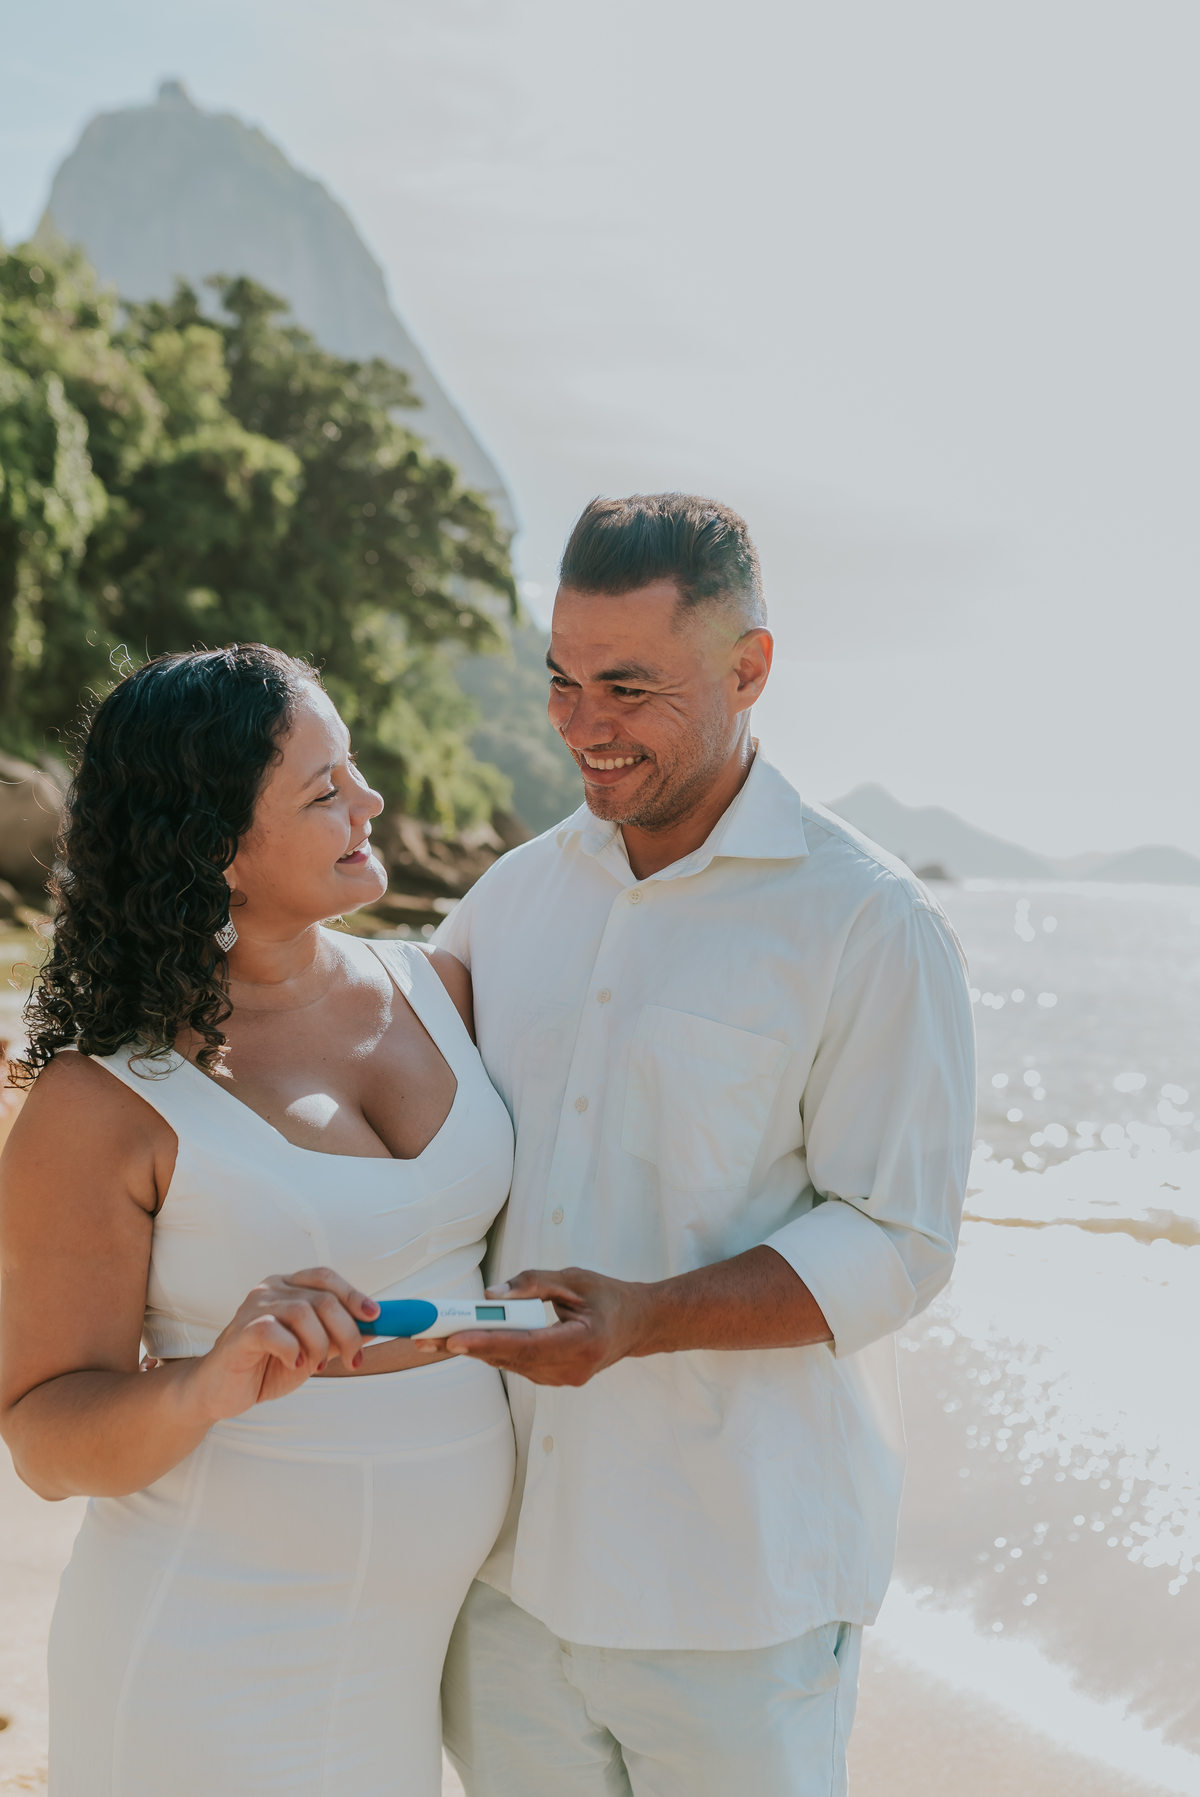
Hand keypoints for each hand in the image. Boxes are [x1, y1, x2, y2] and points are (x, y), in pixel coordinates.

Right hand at [187, 1268, 379, 1419]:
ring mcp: (253, 1308)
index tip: (375, 1316)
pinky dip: (293, 1350)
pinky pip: (275, 1332)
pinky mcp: (240, 1333)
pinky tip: (293, 1365)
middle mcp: (270, 1290)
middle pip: (321, 1298)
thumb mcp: (310, 1351)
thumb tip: (375, 1326)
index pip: (326, 1278)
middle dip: (346, 1331)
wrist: (220, 1392)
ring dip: (320, 1345)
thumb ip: (336, 1337)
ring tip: (315, 1367)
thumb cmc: (266, 1366)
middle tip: (353, 1360)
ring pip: (303, 1313)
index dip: (353, 1295)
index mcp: (287, 1287)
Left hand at [434, 1267, 653, 1386]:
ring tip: (434, 1339)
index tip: (454, 1338)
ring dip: (474, 1350)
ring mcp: (564, 1380)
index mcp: (584, 1342)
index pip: (527, 1344)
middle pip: (511, 1358)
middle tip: (425, 1337)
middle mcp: (572, 1369)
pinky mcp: (556, 1380)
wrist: (638, 1324)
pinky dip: (493, 1352)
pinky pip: (518, 1366)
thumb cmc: (608, 1296)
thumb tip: (491, 1295)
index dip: (488, 1342)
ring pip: (510, 1364)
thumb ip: (533, 1284)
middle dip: (466, 1346)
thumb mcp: (574, 1278)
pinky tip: (467, 1342)